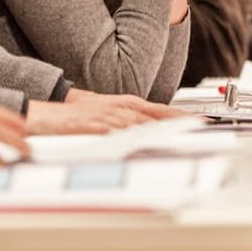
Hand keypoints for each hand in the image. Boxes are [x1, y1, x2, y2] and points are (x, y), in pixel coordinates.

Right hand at [27, 90, 186, 133]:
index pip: (162, 110)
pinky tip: (147, 147)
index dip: (183, 117)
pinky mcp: (96, 126)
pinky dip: (134, 141)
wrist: (49, 114)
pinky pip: (120, 135)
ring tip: (182, 140)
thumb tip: (151, 130)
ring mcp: (110, 117)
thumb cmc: (78, 115)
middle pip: (157, 117)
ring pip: (143, 125)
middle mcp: (122, 107)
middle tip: (199, 132)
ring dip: (162, 133)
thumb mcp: (109, 113)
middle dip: (179, 125)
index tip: (203, 123)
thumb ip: (130, 120)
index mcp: (127, 103)